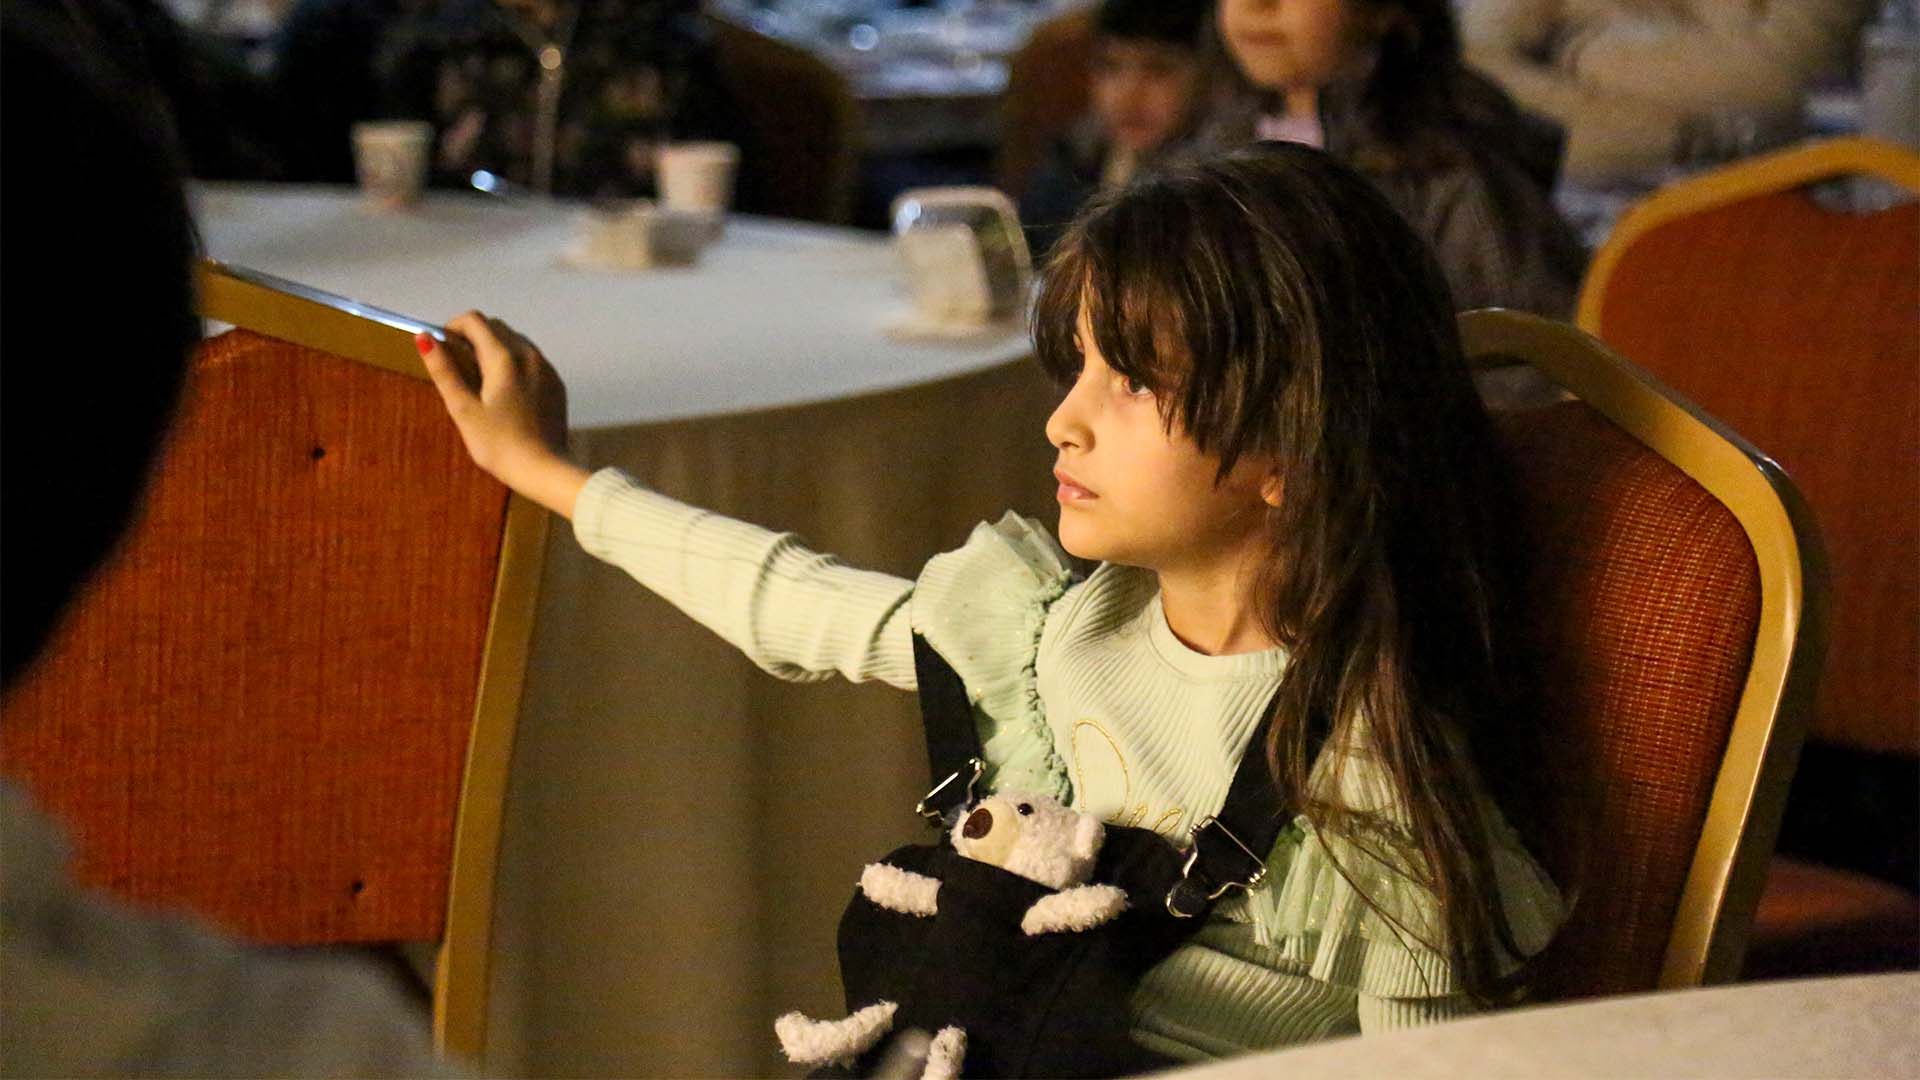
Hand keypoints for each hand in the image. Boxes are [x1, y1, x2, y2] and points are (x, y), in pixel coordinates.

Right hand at [419, 311, 588, 517]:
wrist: (545, 470)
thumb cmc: (498, 444)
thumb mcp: (463, 410)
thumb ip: (444, 371)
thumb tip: (423, 339)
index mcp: (504, 358)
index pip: (475, 320)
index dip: (453, 327)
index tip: (442, 347)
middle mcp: (529, 355)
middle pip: (496, 327)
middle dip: (472, 336)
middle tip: (457, 364)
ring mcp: (547, 368)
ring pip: (516, 340)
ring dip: (494, 347)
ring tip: (479, 378)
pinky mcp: (556, 384)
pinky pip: (531, 358)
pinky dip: (513, 361)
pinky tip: (505, 390)